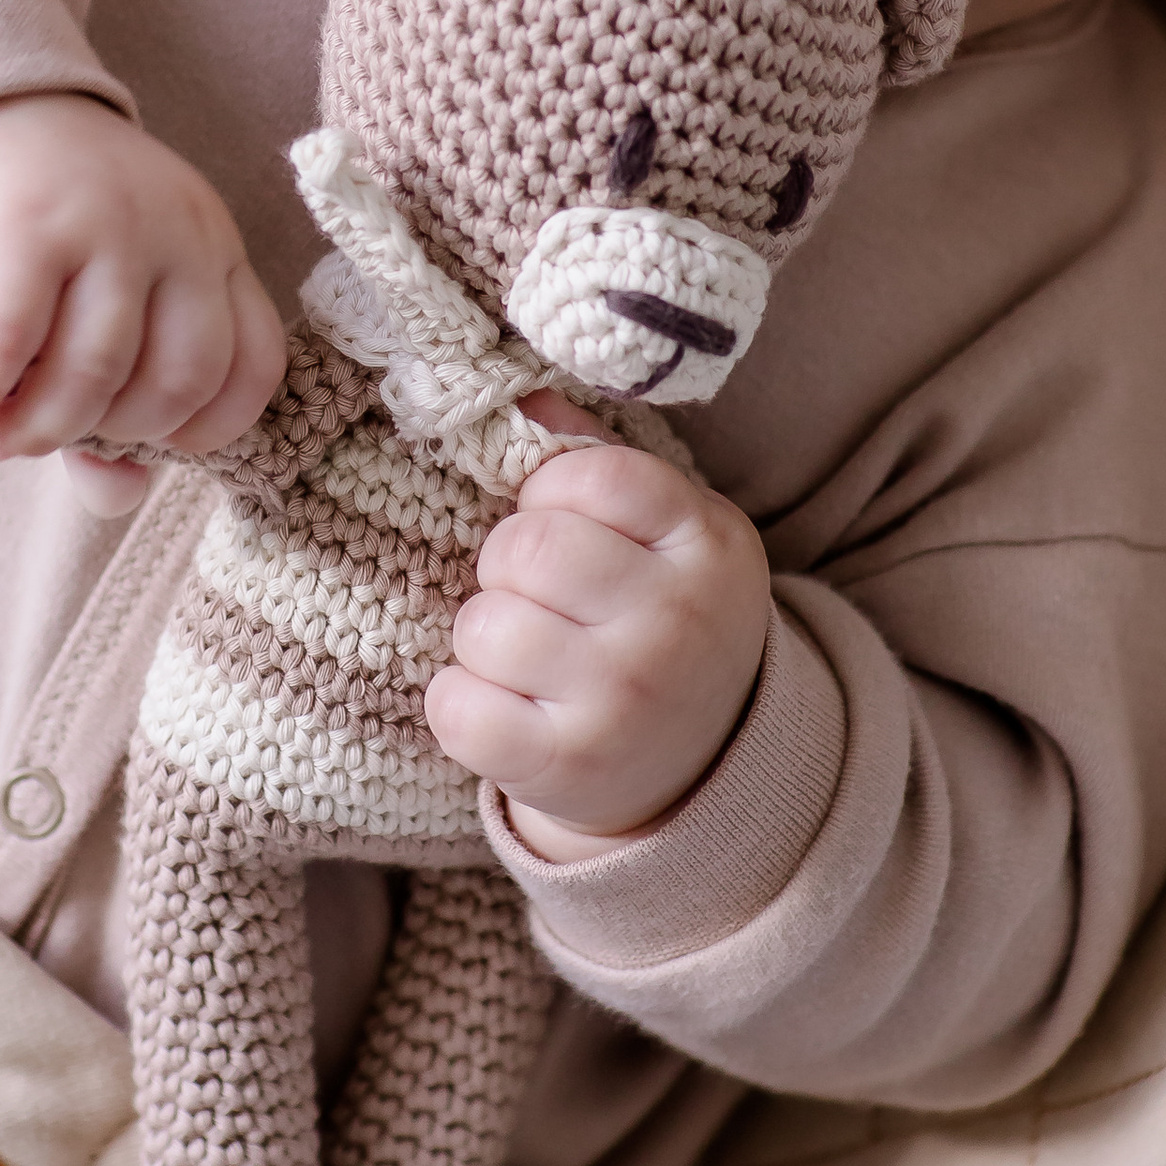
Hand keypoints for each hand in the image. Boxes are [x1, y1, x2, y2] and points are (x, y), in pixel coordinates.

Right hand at [0, 94, 285, 509]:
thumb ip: (117, 403)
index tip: (142, 445)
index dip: (205, 430)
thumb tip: (116, 497)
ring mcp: (107, 221)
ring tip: (2, 435)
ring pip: (96, 368)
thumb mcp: (102, 304)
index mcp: (216, 251)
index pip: (253, 366)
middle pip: (177, 380)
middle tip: (53, 434)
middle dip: (112, 433)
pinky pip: (12, 339)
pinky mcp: (24, 222)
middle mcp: (180, 232)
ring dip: (42, 426)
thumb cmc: (48, 231)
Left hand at [428, 396, 770, 853]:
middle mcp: (678, 622)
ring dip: (485, 636)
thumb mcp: (667, 529)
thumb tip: (517, 399)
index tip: (567, 527)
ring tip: (527, 654)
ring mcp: (625, 701)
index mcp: (708, 541)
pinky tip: (502, 703)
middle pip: (525, 549)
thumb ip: (596, 458)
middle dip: (507, 564)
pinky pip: (457, 709)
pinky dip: (459, 702)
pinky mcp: (570, 766)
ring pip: (483, 627)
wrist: (703, 764)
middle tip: (536, 595)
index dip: (549, 495)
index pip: (584, 476)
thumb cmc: (662, 618)